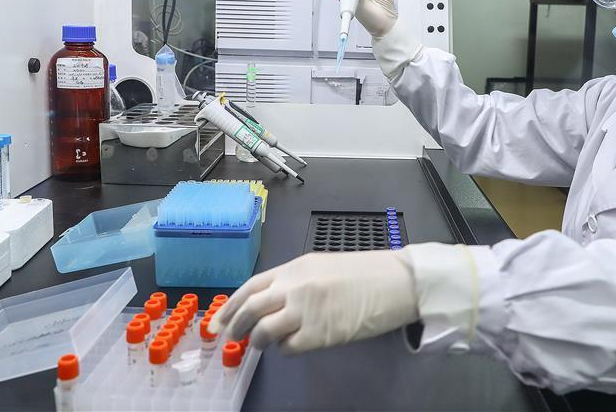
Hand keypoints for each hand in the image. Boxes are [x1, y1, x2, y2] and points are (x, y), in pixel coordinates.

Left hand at [209, 250, 418, 353]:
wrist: (396, 283)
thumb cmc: (364, 274)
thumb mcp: (322, 267)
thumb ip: (295, 281)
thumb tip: (270, 301)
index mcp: (295, 268)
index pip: (251, 287)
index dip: (230, 306)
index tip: (218, 320)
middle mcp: (295, 287)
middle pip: (251, 308)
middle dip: (235, 325)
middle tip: (231, 336)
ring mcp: (306, 311)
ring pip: (264, 330)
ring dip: (258, 340)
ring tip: (261, 344)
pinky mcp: (320, 334)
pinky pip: (288, 347)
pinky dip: (284, 349)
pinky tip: (291, 345)